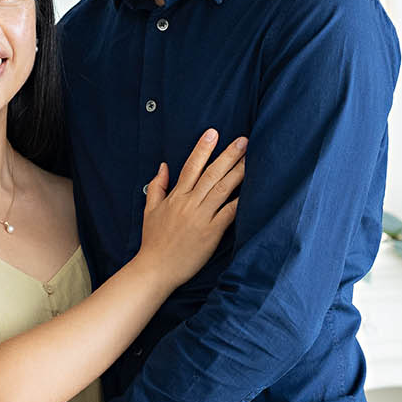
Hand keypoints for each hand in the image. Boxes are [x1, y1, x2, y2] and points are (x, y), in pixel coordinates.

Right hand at [137, 128, 245, 288]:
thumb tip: (163, 166)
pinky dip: (240, 201)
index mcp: (175, 197)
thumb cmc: (153, 241)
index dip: (202, 149)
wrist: (155, 269)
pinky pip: (229, 213)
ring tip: (251, 159)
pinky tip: (252, 190)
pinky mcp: (211, 233)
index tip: (213, 133)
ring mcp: (201, 218)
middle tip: (243, 140)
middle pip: (211, 174)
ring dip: (238, 172)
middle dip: (228, 155)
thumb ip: (157, 187)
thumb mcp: (150, 210)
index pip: (190, 167)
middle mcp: (189, 203)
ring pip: (222, 189)